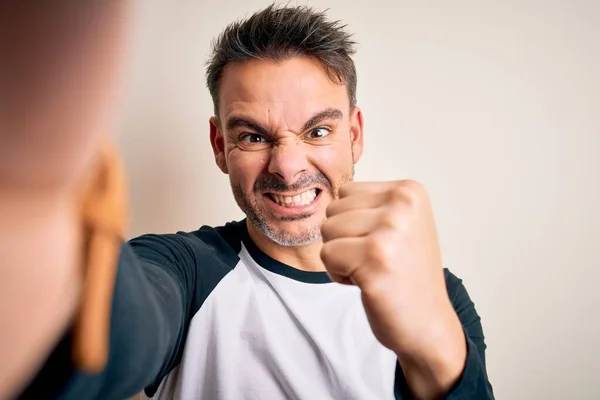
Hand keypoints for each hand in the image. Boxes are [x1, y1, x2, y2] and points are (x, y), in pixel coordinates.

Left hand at [320, 180, 465, 397]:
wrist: (428, 323)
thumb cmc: (406, 274)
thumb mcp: (401, 224)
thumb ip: (371, 205)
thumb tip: (329, 196)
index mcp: (410, 191)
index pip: (346, 192)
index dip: (353, 223)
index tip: (382, 244)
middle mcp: (402, 204)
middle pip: (333, 210)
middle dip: (344, 239)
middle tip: (377, 260)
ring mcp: (389, 230)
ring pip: (327, 230)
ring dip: (341, 257)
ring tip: (372, 270)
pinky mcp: (374, 258)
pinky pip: (327, 255)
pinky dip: (338, 274)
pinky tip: (367, 282)